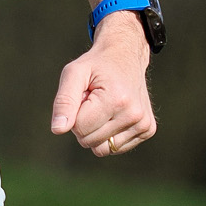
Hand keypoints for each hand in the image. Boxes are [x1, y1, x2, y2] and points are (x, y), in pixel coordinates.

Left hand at [51, 16, 156, 157]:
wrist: (126, 55)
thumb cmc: (96, 65)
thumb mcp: (73, 73)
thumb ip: (64, 101)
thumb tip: (58, 130)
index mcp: (117, 100)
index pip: (79, 128)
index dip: (75, 113)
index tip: (85, 95)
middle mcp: (134, 115)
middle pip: (89, 141)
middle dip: (84, 123)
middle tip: (94, 100)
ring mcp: (144, 124)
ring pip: (102, 149)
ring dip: (96, 131)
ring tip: (104, 107)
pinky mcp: (148, 129)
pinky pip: (115, 148)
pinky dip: (109, 135)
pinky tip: (115, 114)